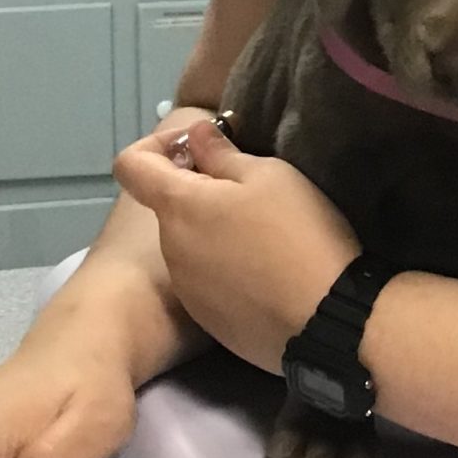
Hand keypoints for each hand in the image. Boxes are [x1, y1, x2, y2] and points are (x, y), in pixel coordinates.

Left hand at [113, 119, 357, 372]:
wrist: (327, 320)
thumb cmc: (297, 234)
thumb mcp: (268, 176)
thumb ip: (220, 153)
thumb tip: (195, 137)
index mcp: (178, 207)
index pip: (130, 165)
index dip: (158, 145)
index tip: (201, 148)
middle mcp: (171, 249)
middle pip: (171, 208)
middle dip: (203, 192)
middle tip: (255, 194)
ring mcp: (187, 290)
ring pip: (192, 245)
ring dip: (217, 232)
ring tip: (268, 239)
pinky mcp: (209, 319)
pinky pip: (209, 282)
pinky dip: (229, 270)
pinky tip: (269, 276)